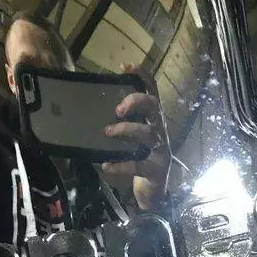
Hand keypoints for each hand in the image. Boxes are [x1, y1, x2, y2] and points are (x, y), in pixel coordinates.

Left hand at [101, 63, 170, 210]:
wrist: (154, 191)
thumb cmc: (140, 156)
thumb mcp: (133, 135)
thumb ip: (123, 120)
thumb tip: (95, 104)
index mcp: (153, 118)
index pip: (151, 91)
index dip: (142, 76)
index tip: (126, 65)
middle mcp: (160, 130)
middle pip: (154, 106)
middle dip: (135, 101)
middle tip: (117, 109)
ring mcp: (161, 149)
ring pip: (148, 133)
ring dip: (126, 130)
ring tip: (107, 132)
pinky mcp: (156, 169)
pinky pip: (139, 164)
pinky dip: (121, 165)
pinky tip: (107, 166)